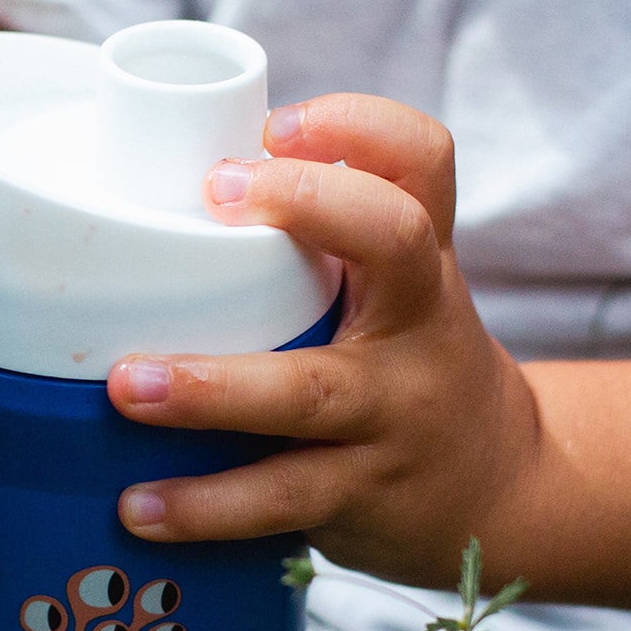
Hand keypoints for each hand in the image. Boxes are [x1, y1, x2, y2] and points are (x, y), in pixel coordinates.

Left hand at [106, 93, 543, 590]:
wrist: (502, 491)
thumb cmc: (409, 368)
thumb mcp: (399, 293)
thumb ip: (321, 239)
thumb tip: (167, 191)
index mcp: (421, 261)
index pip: (422, 161)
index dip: (358, 125)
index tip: (274, 125)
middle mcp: (419, 324)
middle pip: (394, 240)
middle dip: (309, 205)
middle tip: (215, 193)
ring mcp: (394, 412)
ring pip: (312, 393)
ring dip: (212, 388)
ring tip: (128, 386)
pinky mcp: (363, 493)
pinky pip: (279, 498)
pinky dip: (203, 505)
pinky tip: (136, 505)